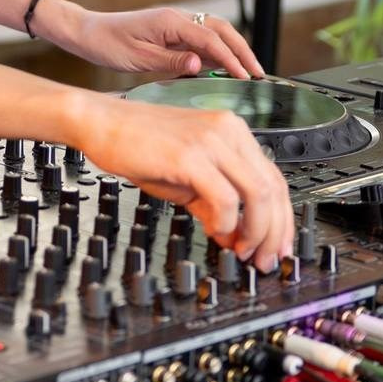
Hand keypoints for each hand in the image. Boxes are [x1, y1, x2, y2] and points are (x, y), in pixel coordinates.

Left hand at [59, 3, 264, 79]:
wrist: (89, 33)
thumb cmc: (108, 44)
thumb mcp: (139, 58)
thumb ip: (171, 60)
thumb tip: (201, 64)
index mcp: (171, 21)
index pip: (211, 38)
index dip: (231, 58)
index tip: (246, 76)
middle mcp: (177, 18)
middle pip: (221, 30)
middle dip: (242, 51)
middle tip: (259, 73)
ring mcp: (176, 24)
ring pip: (214, 33)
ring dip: (233, 50)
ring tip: (249, 71)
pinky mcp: (172, 32)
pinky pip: (202, 40)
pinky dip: (218, 52)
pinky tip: (224, 67)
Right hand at [73, 91, 293, 269]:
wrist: (100, 122)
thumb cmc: (137, 145)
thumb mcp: (185, 177)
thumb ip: (213, 204)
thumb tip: (234, 237)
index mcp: (232, 131)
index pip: (273, 178)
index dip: (282, 219)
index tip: (277, 246)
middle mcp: (228, 131)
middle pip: (274, 188)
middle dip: (274, 232)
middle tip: (264, 259)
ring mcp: (211, 141)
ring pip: (259, 194)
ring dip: (256, 231)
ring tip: (242, 251)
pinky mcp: (191, 155)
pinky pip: (226, 198)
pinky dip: (227, 222)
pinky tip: (215, 232)